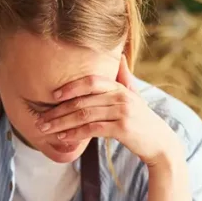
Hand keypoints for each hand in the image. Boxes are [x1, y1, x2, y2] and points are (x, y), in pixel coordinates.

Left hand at [36, 56, 180, 166]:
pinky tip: (63, 138)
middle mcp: (121, 97)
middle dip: (58, 110)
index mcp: (120, 87)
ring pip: (84, 115)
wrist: (161, 143)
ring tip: (46, 129)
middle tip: (40, 119)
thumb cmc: (143, 121)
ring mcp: (123, 112)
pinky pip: (93, 130)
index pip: (91, 81)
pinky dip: (75, 134)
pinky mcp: (123, 129)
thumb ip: (125, 79)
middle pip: (83, 101)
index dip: (70, 87)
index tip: (52, 96)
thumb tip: (120, 57)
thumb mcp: (135, 97)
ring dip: (61, 123)